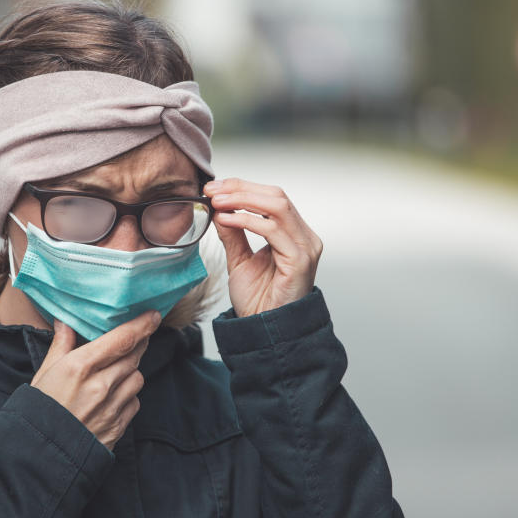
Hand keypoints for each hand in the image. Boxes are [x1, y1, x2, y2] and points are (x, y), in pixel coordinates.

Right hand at [30, 311, 158, 450]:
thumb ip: (61, 344)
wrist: (39, 456)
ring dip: (131, 370)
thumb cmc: (38, 411)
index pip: (123, 339)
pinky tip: (113, 395)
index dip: (142, 325)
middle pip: (134, 356)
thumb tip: (66, 321)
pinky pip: (135, 402)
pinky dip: (129, 395)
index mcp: (81, 366)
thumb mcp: (44, 373)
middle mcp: (101, 385)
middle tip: (137, 336)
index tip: (153, 315)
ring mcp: (112, 407)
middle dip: (138, 344)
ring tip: (116, 370)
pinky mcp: (119, 426)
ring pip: (137, 378)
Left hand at [204, 178, 322, 317]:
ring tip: (217, 202)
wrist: (264, 331)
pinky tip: (226, 220)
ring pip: (277, 206)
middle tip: (212, 191)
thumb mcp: (239, 259)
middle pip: (276, 195)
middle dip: (241, 189)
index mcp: (294, 233)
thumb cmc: (257, 300)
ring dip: (242, 200)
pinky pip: (272, 230)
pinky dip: (246, 220)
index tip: (213, 188)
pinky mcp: (300, 260)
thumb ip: (232, 233)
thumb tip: (218, 207)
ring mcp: (305, 247)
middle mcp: (304, 237)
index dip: (242, 187)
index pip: (271, 196)